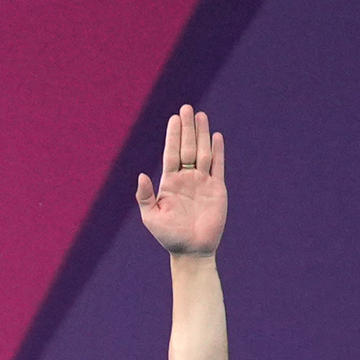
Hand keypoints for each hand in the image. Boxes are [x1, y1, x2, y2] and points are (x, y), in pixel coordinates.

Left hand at [135, 104, 227, 252]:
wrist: (192, 251)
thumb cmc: (168, 236)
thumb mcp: (151, 217)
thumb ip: (145, 196)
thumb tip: (141, 174)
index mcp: (170, 183)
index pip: (171, 153)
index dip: (173, 136)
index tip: (174, 118)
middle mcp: (186, 179)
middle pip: (187, 148)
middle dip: (187, 128)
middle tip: (187, 108)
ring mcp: (202, 182)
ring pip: (203, 152)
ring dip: (202, 134)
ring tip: (201, 115)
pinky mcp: (217, 189)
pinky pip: (218, 166)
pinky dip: (217, 151)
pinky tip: (216, 137)